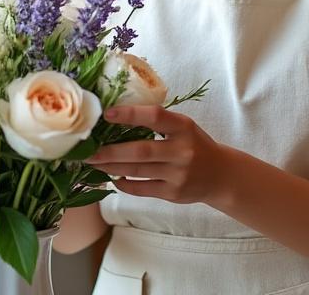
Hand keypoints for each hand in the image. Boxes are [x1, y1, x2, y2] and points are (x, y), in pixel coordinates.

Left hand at [86, 105, 234, 204]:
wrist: (221, 176)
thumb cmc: (195, 145)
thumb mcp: (184, 127)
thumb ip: (158, 123)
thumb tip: (116, 118)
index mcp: (184, 127)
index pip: (155, 117)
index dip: (130, 114)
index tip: (107, 114)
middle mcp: (182, 150)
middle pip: (140, 151)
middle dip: (110, 151)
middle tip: (87, 151)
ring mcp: (178, 174)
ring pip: (137, 171)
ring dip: (111, 167)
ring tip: (93, 163)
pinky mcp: (173, 193)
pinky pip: (142, 189)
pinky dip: (124, 184)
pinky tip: (113, 177)